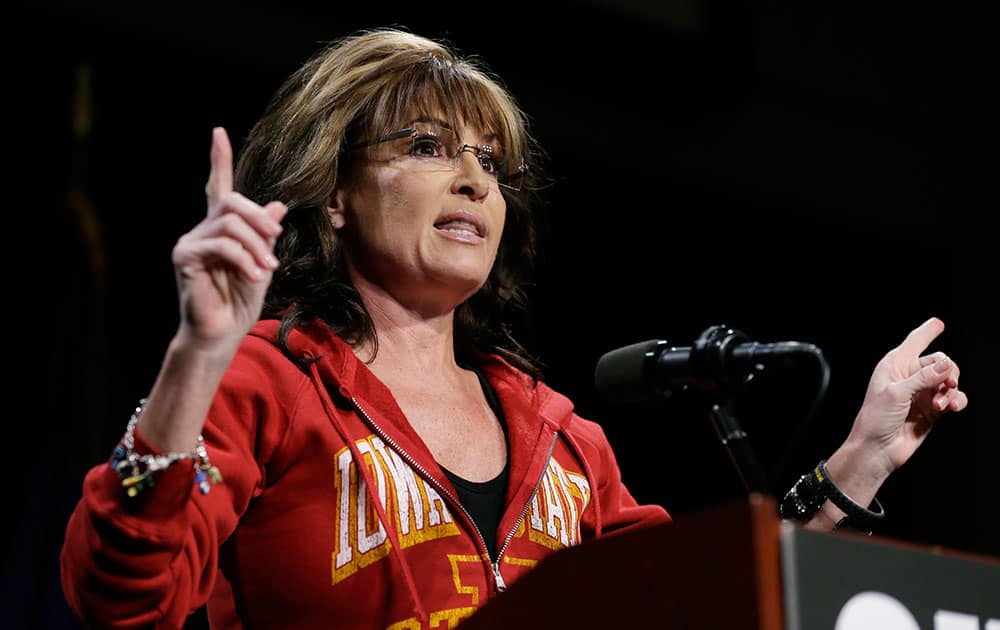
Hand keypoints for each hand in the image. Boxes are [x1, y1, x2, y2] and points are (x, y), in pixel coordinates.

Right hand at [171, 128, 286, 346]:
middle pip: (230, 202)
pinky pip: (222, 246)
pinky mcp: (184, 257)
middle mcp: (201, 230)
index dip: (218, 160)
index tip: (218, 132)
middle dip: (258, 218)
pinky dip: (244, 260)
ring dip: (256, 245)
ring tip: (266, 270)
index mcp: (219, 229)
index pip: (217, 187)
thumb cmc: (240, 302)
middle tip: (276, 236)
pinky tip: (254, 276)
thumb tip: (278, 204)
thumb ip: (266, 235)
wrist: (222, 333)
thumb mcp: (262, 264)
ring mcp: (189, 242)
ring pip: (229, 223)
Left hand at [846, 317, 967, 477]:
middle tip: (946, 384)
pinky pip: (952, 398)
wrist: (877, 449)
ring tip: (942, 405)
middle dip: (948, 371)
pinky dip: (956, 400)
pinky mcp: (931, 410)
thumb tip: (946, 364)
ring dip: (950, 390)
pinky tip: (952, 407)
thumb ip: (923, 377)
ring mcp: (921, 393)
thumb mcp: (896, 393)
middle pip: (940, 362)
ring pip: (948, 381)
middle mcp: (908, 377)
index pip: (914, 342)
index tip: (938, 323)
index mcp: (894, 366)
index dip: (927, 331)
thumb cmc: (875, 420)